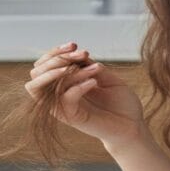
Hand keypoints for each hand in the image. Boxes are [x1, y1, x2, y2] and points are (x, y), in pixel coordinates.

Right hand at [26, 41, 145, 146]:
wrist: (133, 125)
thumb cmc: (121, 103)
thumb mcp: (105, 76)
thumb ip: (89, 66)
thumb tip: (76, 56)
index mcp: (65, 84)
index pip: (44, 65)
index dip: (54, 52)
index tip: (74, 45)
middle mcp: (59, 95)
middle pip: (35, 73)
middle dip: (55, 59)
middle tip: (81, 53)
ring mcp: (64, 107)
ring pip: (46, 87)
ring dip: (65, 72)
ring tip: (90, 68)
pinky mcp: (72, 118)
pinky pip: (65, 99)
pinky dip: (78, 86)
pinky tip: (94, 82)